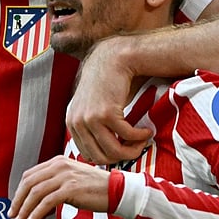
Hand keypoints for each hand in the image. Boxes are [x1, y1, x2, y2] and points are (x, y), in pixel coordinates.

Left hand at [9, 156, 110, 218]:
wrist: (116, 190)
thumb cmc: (93, 188)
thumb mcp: (70, 179)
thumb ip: (53, 184)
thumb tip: (35, 202)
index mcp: (57, 162)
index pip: (30, 175)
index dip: (19, 191)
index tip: (15, 205)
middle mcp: (59, 166)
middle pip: (29, 183)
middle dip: (18, 200)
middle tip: (12, 214)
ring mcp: (65, 176)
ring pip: (36, 192)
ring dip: (25, 208)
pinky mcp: (71, 188)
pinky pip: (48, 201)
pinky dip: (37, 212)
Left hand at [67, 37, 152, 164]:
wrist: (112, 60)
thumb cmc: (106, 86)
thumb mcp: (91, 108)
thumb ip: (92, 129)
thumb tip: (105, 155)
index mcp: (72, 124)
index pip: (88, 155)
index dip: (108, 158)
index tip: (123, 151)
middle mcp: (77, 123)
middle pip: (101, 158)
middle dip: (122, 157)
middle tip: (137, 149)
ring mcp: (90, 119)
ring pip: (114, 151)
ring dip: (133, 149)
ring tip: (143, 141)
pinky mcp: (106, 113)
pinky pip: (127, 135)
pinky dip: (140, 136)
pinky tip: (146, 131)